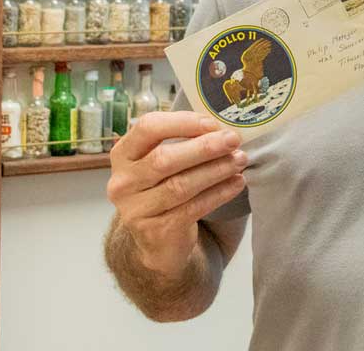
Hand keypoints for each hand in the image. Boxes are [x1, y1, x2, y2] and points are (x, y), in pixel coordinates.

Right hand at [107, 111, 247, 277]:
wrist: (156, 241)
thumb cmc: (163, 188)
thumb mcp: (161, 162)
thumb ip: (182, 141)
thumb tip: (222, 127)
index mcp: (123, 154)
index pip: (148, 128)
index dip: (182, 122)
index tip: (213, 123)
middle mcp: (123, 182)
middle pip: (164, 159)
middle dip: (204, 147)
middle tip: (233, 140)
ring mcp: (136, 210)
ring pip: (180, 185)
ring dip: (216, 170)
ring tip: (240, 160)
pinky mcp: (155, 231)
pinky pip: (193, 208)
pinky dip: (219, 193)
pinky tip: (237, 182)